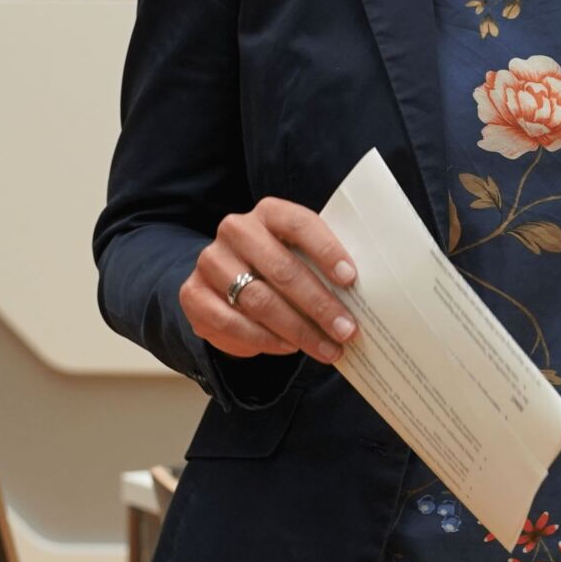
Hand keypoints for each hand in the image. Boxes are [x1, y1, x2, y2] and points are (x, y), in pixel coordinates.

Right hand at [182, 197, 361, 364]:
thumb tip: (368, 292)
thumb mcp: (302, 256)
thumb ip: (325, 266)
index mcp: (269, 212)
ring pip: (259, 300)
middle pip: (282, 269)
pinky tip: (289, 347)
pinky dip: (265, 339)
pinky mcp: (193, 294)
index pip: (300, 224)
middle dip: (319, 304)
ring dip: (298, 330)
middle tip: (346, 329)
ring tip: (327, 348)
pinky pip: (232, 322)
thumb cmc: (281, 267)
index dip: (326, 250)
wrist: (226, 283)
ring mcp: (211, 261)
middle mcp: (236, 230)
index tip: (351, 279)